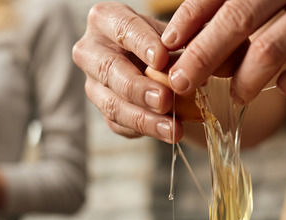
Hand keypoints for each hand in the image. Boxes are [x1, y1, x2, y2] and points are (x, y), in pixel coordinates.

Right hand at [72, 2, 184, 142]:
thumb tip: (194, 64)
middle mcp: (91, 51)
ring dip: (144, 118)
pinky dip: (145, 130)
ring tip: (172, 128)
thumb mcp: (174, 33)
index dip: (141, 44)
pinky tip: (167, 133)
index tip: (161, 59)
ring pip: (112, 104)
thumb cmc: (167, 40)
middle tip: (165, 99)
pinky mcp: (103, 110)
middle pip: (109, 70)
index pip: (122, 29)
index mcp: (106, 19)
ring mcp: (94, 84)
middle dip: (138, 88)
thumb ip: (181, 43)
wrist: (161, 66)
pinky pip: (119, 124)